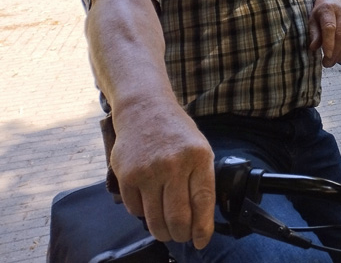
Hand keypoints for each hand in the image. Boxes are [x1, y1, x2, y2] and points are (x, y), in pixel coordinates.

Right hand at [111, 101, 214, 248]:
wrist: (145, 109)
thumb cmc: (176, 132)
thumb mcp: (200, 148)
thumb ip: (201, 179)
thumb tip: (202, 216)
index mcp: (199, 157)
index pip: (203, 202)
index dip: (203, 228)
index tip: (201, 241)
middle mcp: (174, 164)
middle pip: (178, 217)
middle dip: (181, 235)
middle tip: (182, 236)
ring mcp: (149, 170)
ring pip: (155, 219)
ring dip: (162, 231)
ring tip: (166, 230)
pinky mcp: (127, 175)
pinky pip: (135, 209)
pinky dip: (142, 214)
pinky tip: (148, 206)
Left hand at [309, 0, 340, 66]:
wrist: (332, 0)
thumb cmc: (319, 13)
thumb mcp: (312, 21)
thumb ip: (314, 34)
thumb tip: (313, 48)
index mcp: (328, 9)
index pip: (330, 27)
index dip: (329, 43)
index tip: (326, 57)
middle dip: (335, 52)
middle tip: (327, 64)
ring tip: (333, 62)